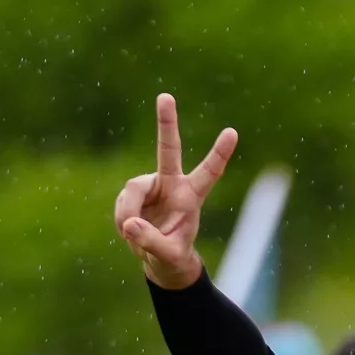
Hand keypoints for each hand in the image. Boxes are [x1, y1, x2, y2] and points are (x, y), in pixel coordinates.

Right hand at [114, 93, 237, 290]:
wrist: (157, 257)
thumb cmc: (172, 255)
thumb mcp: (168, 256)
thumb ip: (151, 242)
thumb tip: (129, 224)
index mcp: (191, 196)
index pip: (209, 173)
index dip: (219, 154)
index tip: (232, 132)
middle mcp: (171, 183)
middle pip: (168, 149)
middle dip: (166, 124)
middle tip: (165, 96)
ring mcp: (151, 185)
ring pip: (132, 190)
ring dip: (128, 213)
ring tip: (132, 234)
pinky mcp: (133, 193)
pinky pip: (122, 203)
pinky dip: (122, 219)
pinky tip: (129, 230)